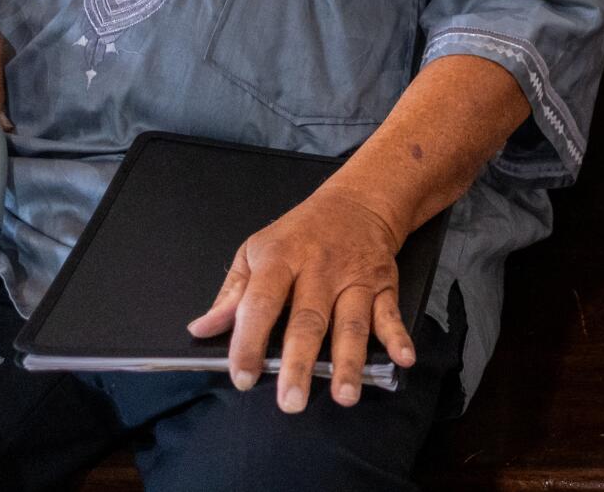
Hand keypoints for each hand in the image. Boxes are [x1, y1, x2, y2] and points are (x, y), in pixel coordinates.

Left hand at [185, 186, 416, 411]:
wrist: (358, 201)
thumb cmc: (300, 233)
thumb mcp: (256, 249)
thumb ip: (232, 293)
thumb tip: (201, 330)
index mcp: (281, 258)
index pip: (261, 302)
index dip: (249, 341)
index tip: (242, 376)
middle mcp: (320, 268)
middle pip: (308, 319)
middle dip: (299, 363)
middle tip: (291, 401)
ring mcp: (355, 277)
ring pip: (351, 323)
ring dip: (349, 361)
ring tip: (343, 395)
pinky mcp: (384, 283)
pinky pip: (390, 313)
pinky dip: (399, 336)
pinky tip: (402, 359)